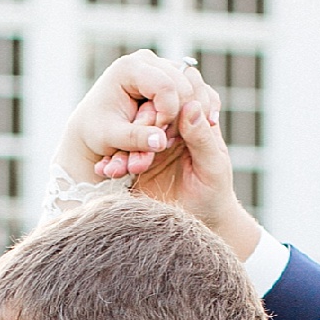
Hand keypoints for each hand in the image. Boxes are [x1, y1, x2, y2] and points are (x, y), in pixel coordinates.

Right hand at [55, 53, 260, 260]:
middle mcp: (171, 129)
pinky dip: (113, 163)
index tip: (162, 122)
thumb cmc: (214, 193)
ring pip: (133, 136)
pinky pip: (122, 158)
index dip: (168, 105)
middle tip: (135, 147)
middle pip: (150, 114)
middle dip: (139, 129)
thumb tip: (191, 106)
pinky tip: (105, 170)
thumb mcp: (212, 166)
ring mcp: (152, 145)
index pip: (179, 98)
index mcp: (193, 123)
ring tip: (115, 167)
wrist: (201, 221)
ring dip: (122, 149)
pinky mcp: (138, 163)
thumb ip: (202, 139)